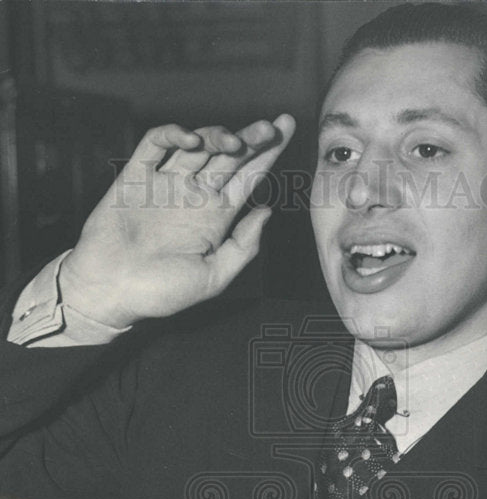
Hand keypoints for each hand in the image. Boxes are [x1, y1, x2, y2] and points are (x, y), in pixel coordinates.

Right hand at [60, 114, 295, 329]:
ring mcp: (166, 183)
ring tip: (233, 142)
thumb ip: (243, 247)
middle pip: (229, 157)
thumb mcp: (213, 278)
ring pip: (198, 146)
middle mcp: (193, 196)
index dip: (268, 154)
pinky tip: (190, 142)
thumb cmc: (160, 293)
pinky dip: (173, 135)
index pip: (249, 177)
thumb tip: (268, 211)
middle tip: (268, 128)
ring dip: (217, 136)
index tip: (286, 129)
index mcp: (216, 217)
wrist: (110, 292)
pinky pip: (155, 145)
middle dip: (251, 139)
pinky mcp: (135, 176)